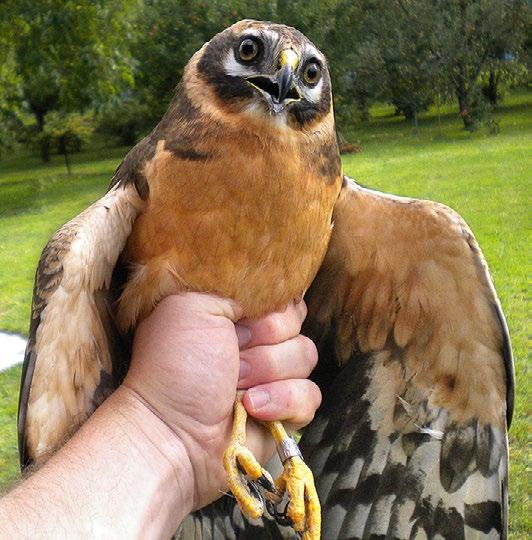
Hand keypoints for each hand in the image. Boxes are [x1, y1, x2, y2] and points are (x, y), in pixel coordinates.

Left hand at [123, 293, 320, 510]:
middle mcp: (257, 343)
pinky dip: (282, 400)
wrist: (171, 431)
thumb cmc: (175, 365)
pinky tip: (253, 409)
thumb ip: (232, 288)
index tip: (242, 318)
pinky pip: (310, 395)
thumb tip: (269, 292)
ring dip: (268, 370)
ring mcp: (274, 377)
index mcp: (236, 316)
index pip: (279, 295)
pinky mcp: (286, 410)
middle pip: (296, 323)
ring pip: (305, 355)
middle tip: (232, 354)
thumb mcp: (188, 305)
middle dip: (264, 339)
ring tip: (236, 385)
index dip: (269, 305)